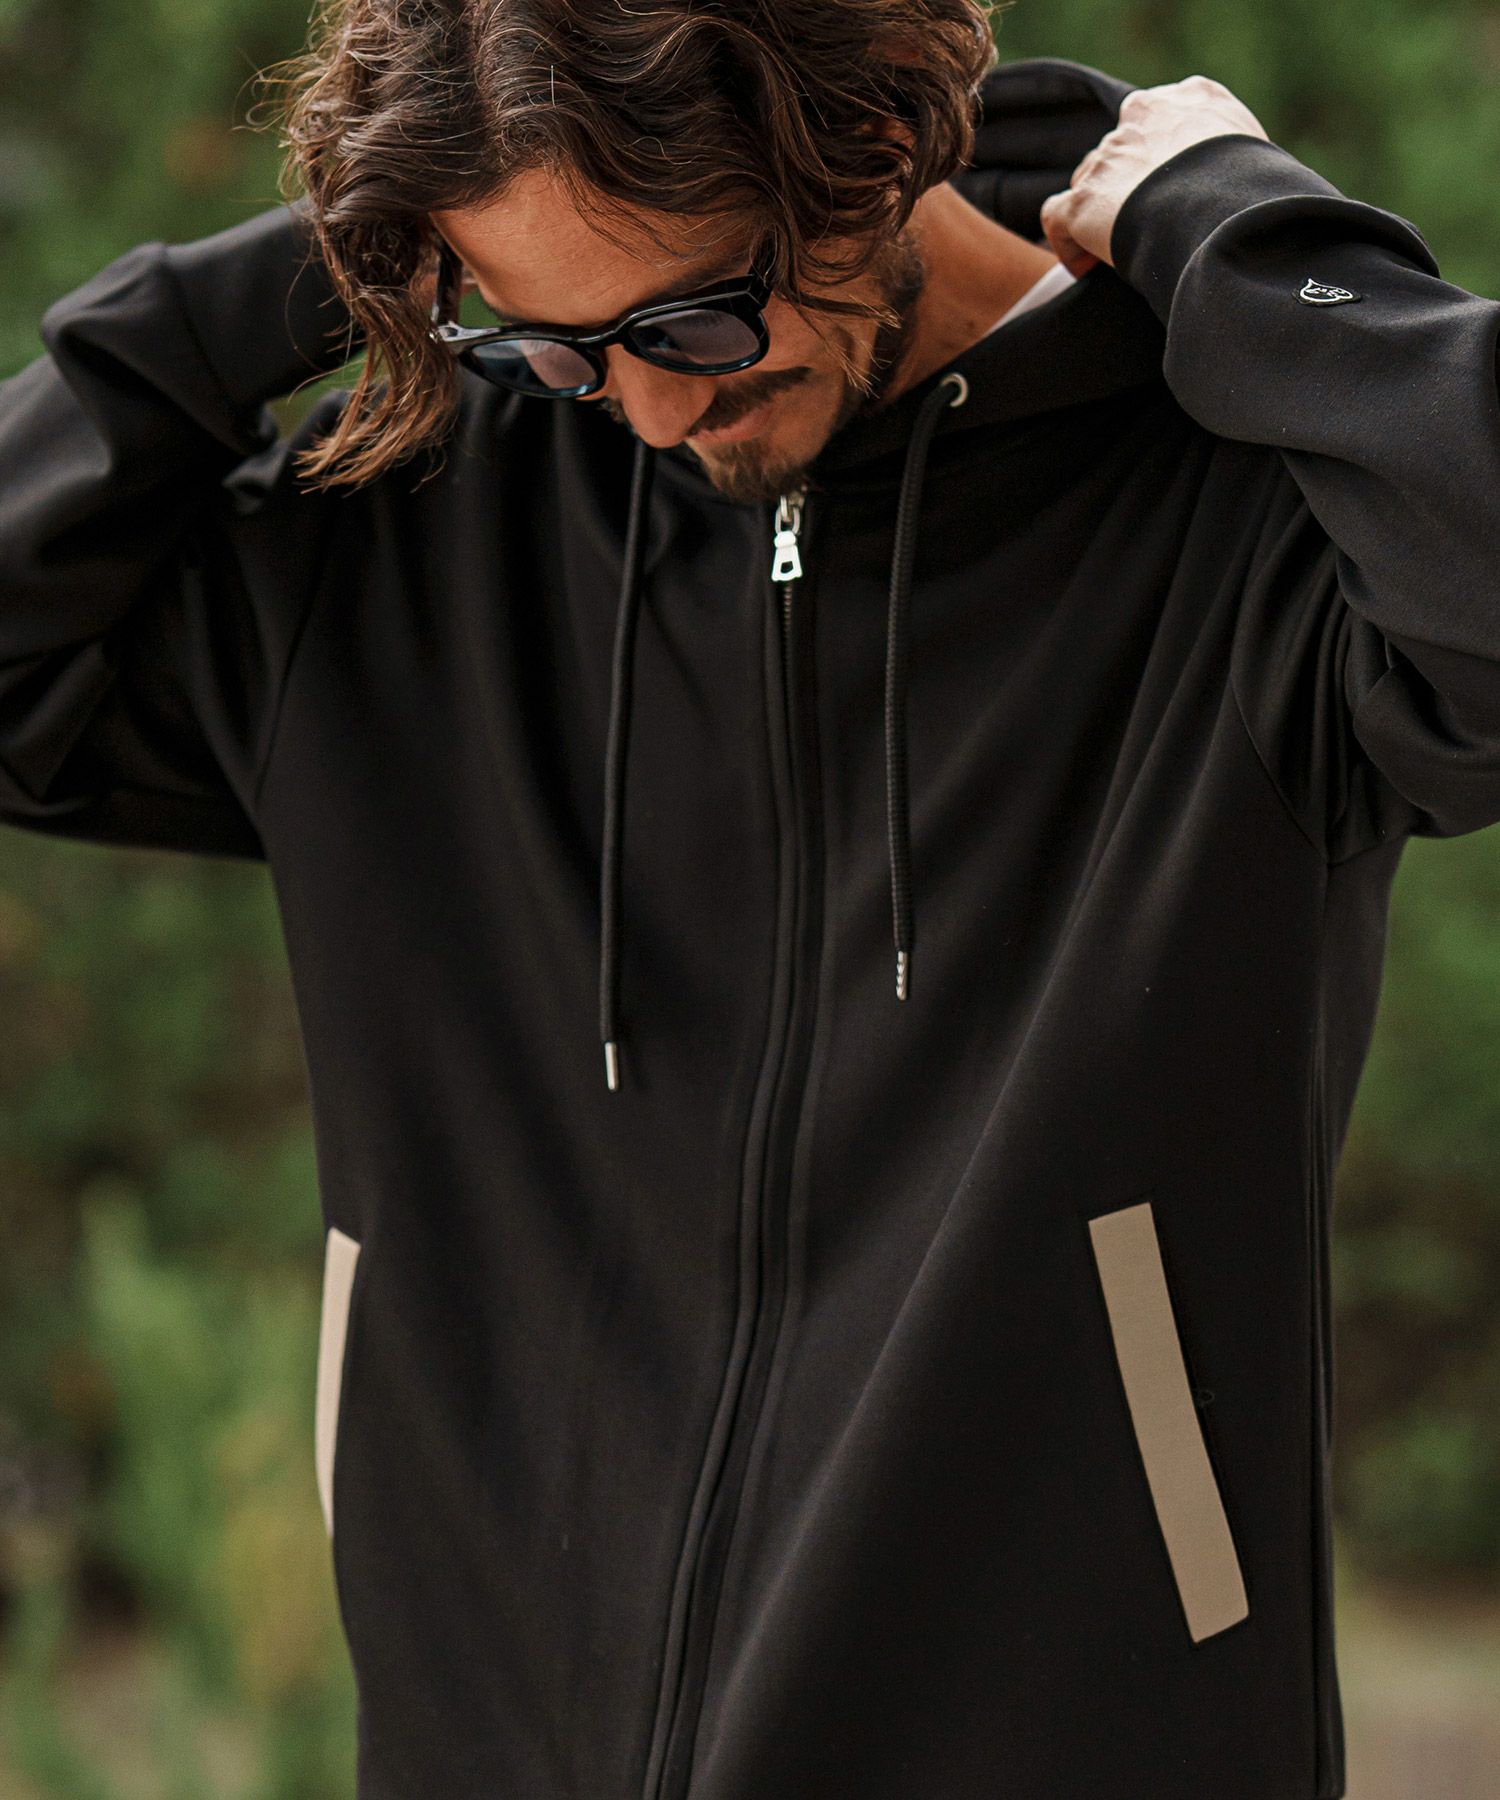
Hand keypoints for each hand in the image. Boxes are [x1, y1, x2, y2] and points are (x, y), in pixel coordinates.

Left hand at [1039, 74, 1270, 277]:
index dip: (1161, 156)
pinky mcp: (1084, 197)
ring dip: (1099, 214)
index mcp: (1192, 97)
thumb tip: (1241, 193)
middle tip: (1145, 226)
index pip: (1162, 116)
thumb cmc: (1257, 191)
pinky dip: (1067, 243)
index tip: (1170, 188)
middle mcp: (1143, 115)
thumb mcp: (1260, 154)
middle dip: (1128, 186)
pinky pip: (1057, 215)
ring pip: (1089, 180)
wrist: (1224, 211)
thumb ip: (1236, 156)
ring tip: (1117, 252)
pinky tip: (1085, 268)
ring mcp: (1109, 154)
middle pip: (1122, 149)